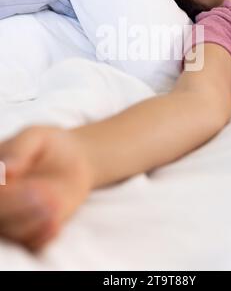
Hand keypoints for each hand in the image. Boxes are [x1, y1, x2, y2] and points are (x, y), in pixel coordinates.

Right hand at [0, 125, 91, 249]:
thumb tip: (5, 169)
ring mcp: (11, 219)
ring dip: (32, 222)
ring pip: (12, 231)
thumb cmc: (48, 144)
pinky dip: (42, 237)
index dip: (4, 193)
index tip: (20, 177)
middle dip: (17, 206)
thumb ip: (18, 148)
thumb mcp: (34, 137)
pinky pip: (31, 243)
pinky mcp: (31, 231)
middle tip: (44, 194)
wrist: (73, 159)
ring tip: (55, 203)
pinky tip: (55, 223)